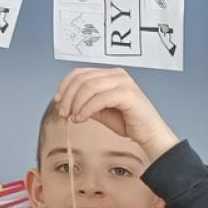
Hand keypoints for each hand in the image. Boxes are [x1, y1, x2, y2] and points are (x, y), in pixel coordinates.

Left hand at [55, 68, 178, 165]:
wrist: (150, 134)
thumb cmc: (129, 123)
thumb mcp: (101, 111)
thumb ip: (86, 103)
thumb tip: (66, 102)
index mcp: (110, 74)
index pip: (80, 73)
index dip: (65, 85)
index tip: (57, 101)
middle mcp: (117, 74)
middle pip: (82, 78)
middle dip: (68, 96)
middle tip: (62, 112)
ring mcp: (123, 82)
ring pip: (89, 87)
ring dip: (75, 103)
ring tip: (72, 117)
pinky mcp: (127, 94)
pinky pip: (99, 99)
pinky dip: (86, 109)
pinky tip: (81, 119)